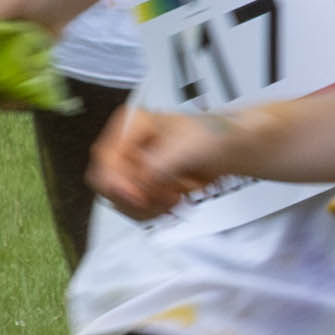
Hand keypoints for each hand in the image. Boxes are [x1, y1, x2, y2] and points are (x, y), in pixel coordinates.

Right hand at [89, 100, 214, 220]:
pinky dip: (156, 210)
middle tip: (168, 194)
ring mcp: (132, 168)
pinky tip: (175, 200)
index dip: (117, 181)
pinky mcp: (141, 187)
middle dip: (141, 195)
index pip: (105, 159)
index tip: (138, 196)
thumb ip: (155, 167)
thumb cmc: (213, 134)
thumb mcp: (183, 147)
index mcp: (131, 124)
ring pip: (121, 201)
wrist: (230, 148)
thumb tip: (135, 186)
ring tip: (177, 194)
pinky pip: (134, 209)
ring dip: (152, 204)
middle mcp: (126, 146)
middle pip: (109, 185)